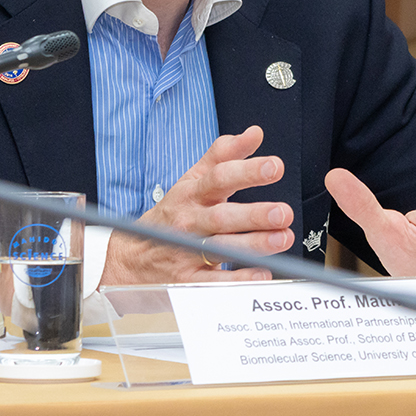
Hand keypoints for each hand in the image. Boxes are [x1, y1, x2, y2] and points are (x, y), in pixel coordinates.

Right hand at [100, 126, 295, 285]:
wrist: (132, 257)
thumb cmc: (173, 214)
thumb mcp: (192, 180)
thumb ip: (224, 155)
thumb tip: (255, 133)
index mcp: (192, 193)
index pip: (218, 178)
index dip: (246, 172)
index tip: (275, 167)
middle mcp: (189, 222)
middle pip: (221, 216)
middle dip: (254, 214)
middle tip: (283, 211)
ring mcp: (186, 251)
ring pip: (221, 247)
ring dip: (254, 244)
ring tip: (282, 238)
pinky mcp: (187, 280)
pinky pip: (213, 281)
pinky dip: (237, 279)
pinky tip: (261, 274)